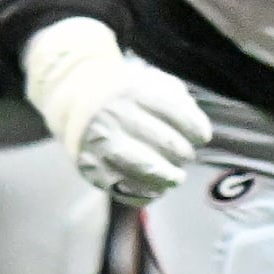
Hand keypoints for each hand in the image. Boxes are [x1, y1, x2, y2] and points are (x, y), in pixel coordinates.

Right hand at [22, 17, 210, 204]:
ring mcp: (101, 143)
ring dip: (168, 177)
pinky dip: (146, 193)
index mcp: (134, 92)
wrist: (73, 97)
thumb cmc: (124, 93)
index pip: (179, 115)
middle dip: (183, 154)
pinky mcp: (91, 167)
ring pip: (146, 168)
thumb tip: (200, 131)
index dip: (196, 130)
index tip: (201, 137)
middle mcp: (116, 116)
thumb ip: (177, 98)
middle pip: (167, 144)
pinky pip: (124, 188)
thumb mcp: (149, 80)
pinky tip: (156, 189)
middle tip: (185, 156)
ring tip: (175, 177)